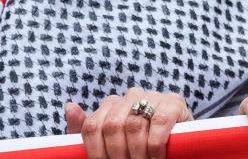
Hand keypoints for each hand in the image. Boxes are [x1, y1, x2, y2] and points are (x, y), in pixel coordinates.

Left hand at [64, 89, 192, 158]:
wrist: (178, 147)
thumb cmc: (140, 147)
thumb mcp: (110, 143)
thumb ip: (87, 129)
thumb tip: (70, 106)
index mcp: (112, 104)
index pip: (92, 125)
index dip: (96, 152)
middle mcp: (131, 96)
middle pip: (111, 126)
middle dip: (118, 154)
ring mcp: (153, 96)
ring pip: (133, 125)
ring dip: (137, 153)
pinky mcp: (174, 103)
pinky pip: (159, 122)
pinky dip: (156, 144)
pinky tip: (158, 156)